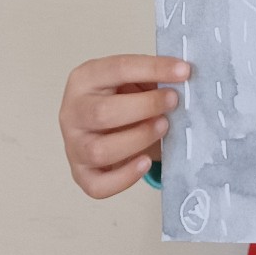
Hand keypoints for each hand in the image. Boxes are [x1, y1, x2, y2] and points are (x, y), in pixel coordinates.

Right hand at [59, 54, 189, 198]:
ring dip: (138, 139)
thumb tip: (182, 77)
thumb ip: (153, 78)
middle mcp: (72, 112)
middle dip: (145, 107)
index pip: (118, 69)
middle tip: (173, 101)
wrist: (103, 126)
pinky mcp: (81, 174)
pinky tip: (145, 162)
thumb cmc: (121, 98)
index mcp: (84, 79)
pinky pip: (98, 185)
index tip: (183, 71)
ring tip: (163, 126)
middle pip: (102, 113)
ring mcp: (73, 145)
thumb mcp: (133, 79)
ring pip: (100, 150)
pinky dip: (125, 178)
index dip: (153, 69)